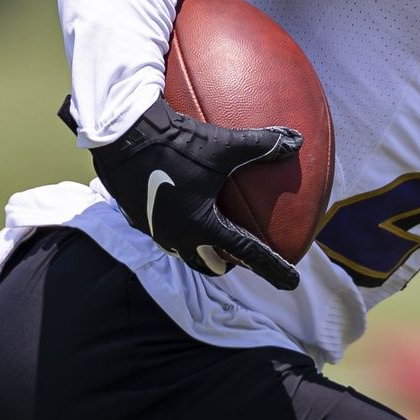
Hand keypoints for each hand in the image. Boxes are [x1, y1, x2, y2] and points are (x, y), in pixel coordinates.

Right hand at [87, 96, 303, 289]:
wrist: (124, 137)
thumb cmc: (176, 143)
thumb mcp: (224, 145)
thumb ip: (262, 145)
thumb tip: (295, 141)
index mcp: (202, 227)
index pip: (248, 254)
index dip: (273, 268)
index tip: (292, 282)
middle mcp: (179, 237)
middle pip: (212, 264)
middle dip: (233, 264)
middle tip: (251, 257)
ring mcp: (156, 231)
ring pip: (188, 253)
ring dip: (207, 251)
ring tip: (221, 240)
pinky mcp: (141, 218)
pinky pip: (170, 234)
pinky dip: (186, 231)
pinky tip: (188, 210)